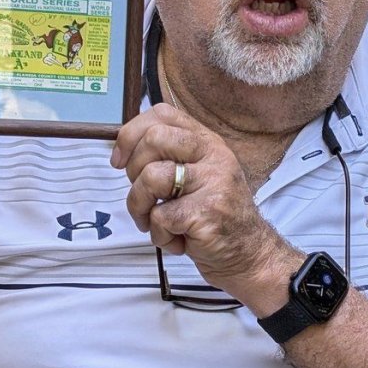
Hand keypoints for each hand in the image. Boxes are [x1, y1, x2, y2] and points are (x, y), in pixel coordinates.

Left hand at [111, 104, 298, 312]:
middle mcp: (213, 156)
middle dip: (133, 171)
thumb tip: (123, 149)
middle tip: (143, 196)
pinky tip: (177, 240)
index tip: (120, 161)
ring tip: (154, 222)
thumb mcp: (198, 175)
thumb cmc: (214, 216)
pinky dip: (159, 236)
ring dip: (139, 207)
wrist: (248, 253)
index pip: (162, 114)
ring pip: (151, 177)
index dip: (131, 134)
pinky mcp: (207, 212)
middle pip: (154, 139)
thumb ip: (170, 157)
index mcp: (207, 142)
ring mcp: (213, 183)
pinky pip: (159, 217)